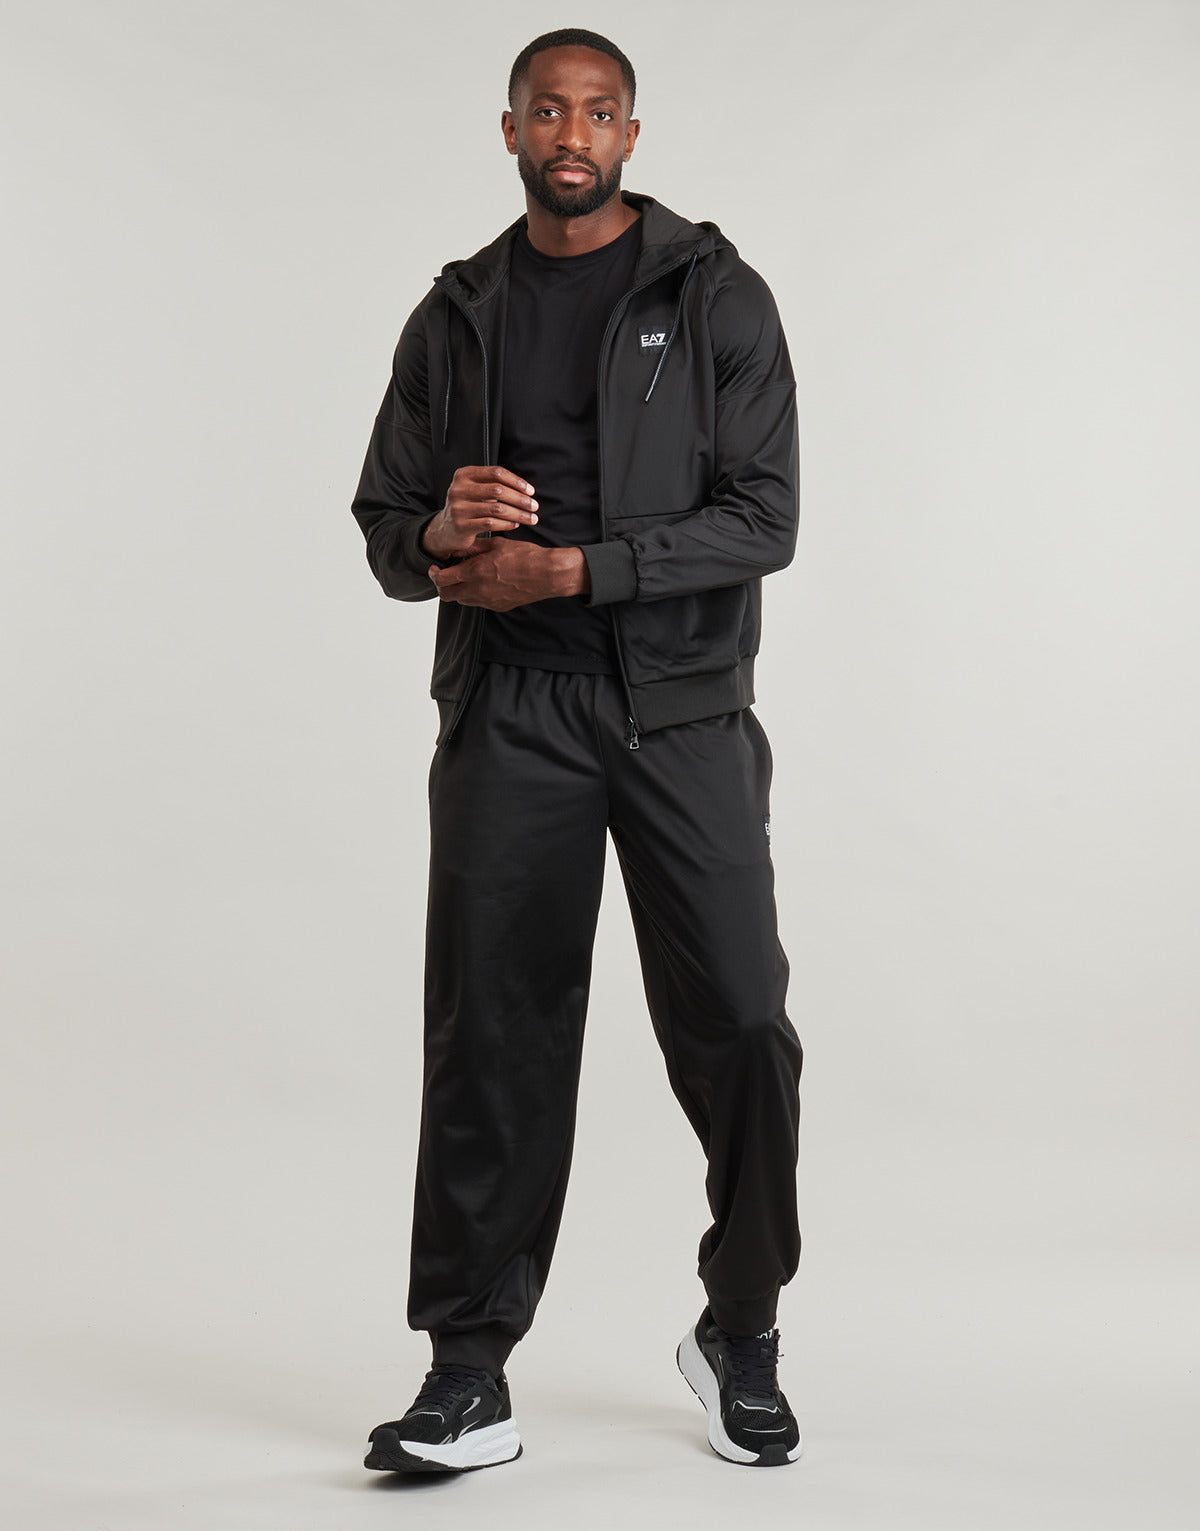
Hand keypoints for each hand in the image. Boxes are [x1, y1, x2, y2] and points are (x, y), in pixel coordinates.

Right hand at [420, 465, 538, 560]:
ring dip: (518, 514)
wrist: (445, 529)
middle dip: (520, 499)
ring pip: (497, 509)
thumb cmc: (468, 507)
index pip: (496, 473)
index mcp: (464, 475)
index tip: (531, 491)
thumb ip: (494, 485)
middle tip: (534, 506)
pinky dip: (507, 524)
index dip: (516, 481)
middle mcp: (458, 489)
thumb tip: (526, 491)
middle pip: (498, 490)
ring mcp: (458, 508)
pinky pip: (491, 523)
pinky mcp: (461, 525)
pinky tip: (516, 524)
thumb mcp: (476, 490)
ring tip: (531, 518)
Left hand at [427, 541, 588, 609]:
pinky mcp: (498, 607)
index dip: (434, 574)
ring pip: (462, 600)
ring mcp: (488, 601)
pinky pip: (478, 603)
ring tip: (467, 576)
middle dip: (442, 585)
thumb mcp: (496, 545)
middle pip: (447, 595)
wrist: (546, 574)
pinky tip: (484, 582)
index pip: (442, 580)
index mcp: (475, 572)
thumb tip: (456, 549)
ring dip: (459, 590)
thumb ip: (472, 548)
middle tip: (446, 574)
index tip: (436, 568)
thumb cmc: (524, 555)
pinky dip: (475, 594)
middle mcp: (478, 590)